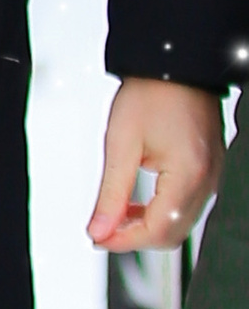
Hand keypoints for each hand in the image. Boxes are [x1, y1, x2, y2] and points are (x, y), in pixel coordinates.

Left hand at [87, 77, 224, 251]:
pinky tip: (136, 205)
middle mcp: (207, 180)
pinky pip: (186, 206)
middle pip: (172, 234)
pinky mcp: (208, 171)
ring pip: (180, 224)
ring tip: (114, 216)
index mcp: (189, 175)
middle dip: (134, 238)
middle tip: (101, 230)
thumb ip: (111, 193)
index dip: (124, 241)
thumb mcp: (120, 144)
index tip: (98, 238)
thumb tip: (99, 228)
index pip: (159, 230)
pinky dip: (160, 212)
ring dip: (146, 226)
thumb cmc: (152, 94)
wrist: (174, 67)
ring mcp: (211, 176)